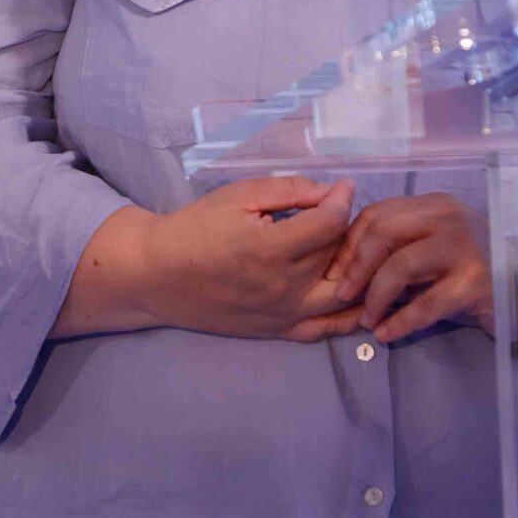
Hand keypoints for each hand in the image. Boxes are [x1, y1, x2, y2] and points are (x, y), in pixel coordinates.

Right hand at [129, 175, 360, 339]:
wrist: (159, 274)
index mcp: (271, 249)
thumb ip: (290, 191)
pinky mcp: (277, 331)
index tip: (342, 186)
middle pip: (339, 255)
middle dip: (348, 229)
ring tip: (354, 249)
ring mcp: (282, 314)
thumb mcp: (240, 196)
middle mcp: (283, 287)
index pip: (330, 224)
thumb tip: (332, 193)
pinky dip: (346, 316)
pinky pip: (324, 329)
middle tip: (344, 212)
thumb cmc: (197, 228)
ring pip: (342, 294)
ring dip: (356, 271)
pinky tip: (358, 296)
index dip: (341, 199)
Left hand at [309, 192, 493, 343]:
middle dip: (355, 265)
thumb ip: (398, 248)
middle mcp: (447, 217)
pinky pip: (426, 304)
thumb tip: (346, 269)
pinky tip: (386, 334)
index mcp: (432, 205)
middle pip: (383, 230)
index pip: (377, 213)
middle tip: (342, 295)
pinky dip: (400, 321)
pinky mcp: (474, 282)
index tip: (335, 272)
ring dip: (375, 295)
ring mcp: (463, 247)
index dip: (349, 244)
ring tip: (366, 319)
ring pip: (401, 264)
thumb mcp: (431, 250)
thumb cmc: (469, 271)